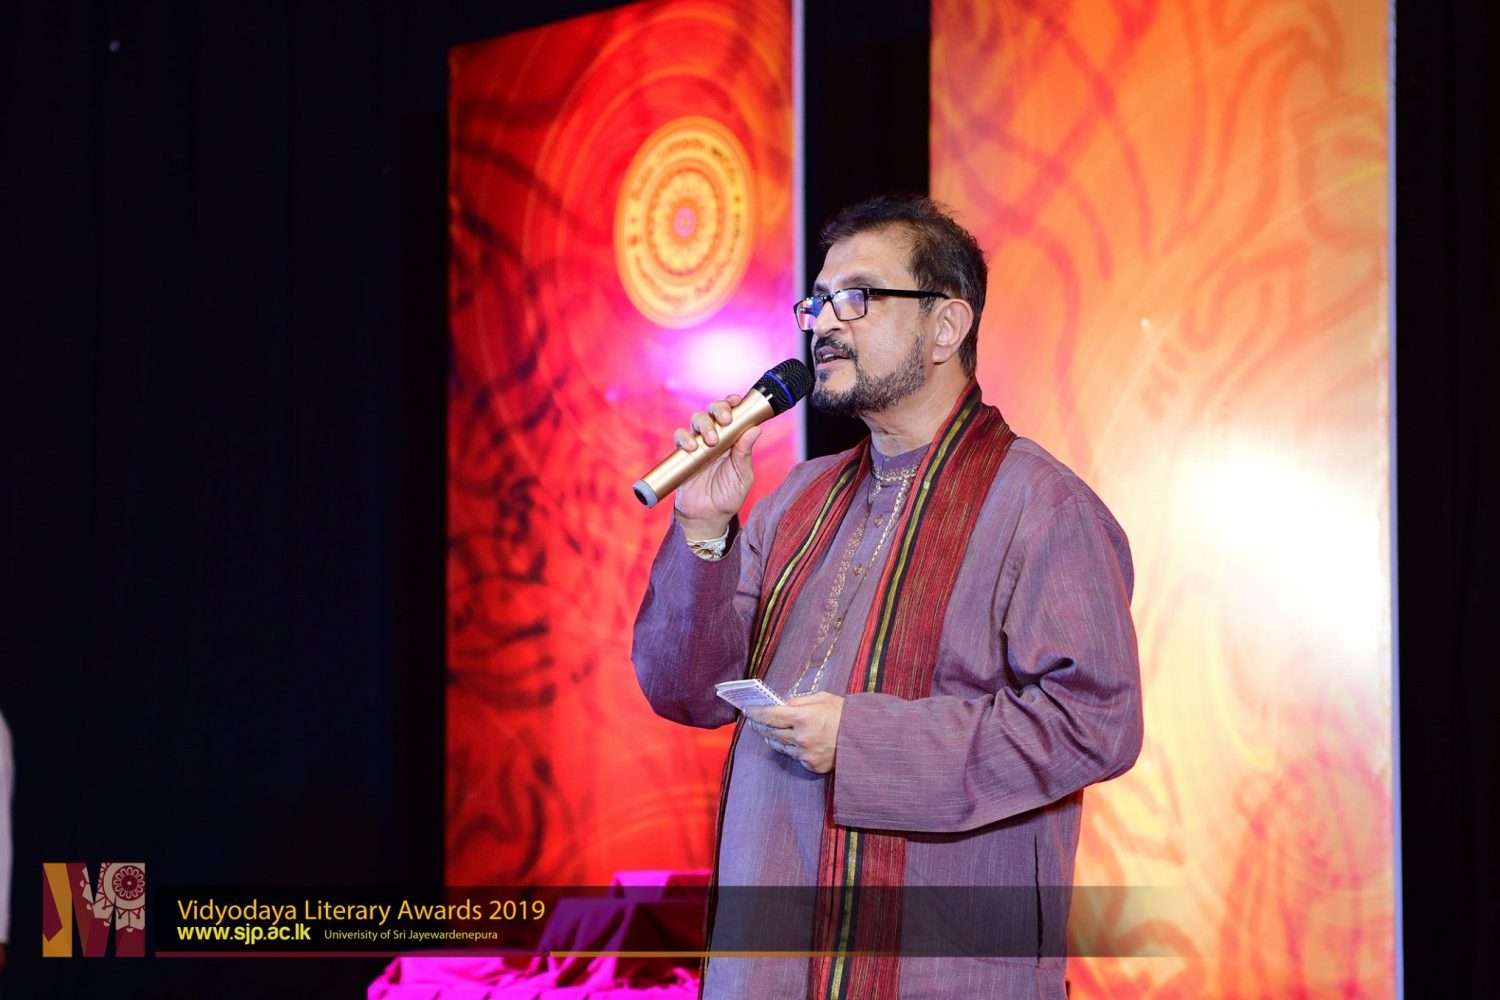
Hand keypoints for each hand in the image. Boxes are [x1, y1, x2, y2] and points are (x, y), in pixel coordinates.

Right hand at [672, 394, 761, 539]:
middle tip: (725, 421)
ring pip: (696, 420)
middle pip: (713, 411)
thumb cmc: (728, 496)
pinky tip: (692, 447)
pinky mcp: (683, 455)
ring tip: (711, 440)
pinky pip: (680, 437)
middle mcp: (715, 438)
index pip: (733, 414)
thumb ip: (745, 453)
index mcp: (733, 440)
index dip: (733, 403)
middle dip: (719, 409)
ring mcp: (698, 445)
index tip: (736, 401)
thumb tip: (755, 429)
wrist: (708, 517)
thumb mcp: (743, 476)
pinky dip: (684, 437)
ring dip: (704, 424)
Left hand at [745, 692, 843, 772]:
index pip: (770, 715)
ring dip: (773, 738)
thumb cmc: (845, 714)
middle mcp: (802, 737)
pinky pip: (795, 756)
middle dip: (760, 725)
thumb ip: (799, 702)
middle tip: (753, 720)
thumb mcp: (822, 699)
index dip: (756, 712)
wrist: (866, 737)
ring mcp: (806, 754)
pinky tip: (792, 741)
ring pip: (780, 746)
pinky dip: (791, 748)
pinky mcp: (812, 765)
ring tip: (769, 731)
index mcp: (803, 717)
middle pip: (771, 732)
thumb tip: (781, 705)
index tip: (748, 710)